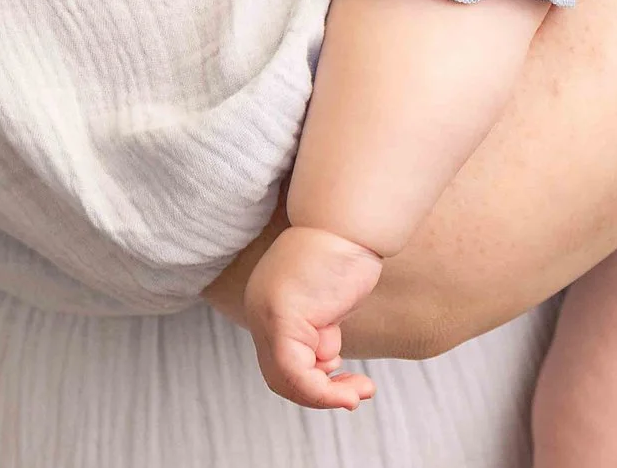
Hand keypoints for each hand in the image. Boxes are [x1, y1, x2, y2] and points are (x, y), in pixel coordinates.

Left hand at [244, 224, 384, 408]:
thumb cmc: (347, 252)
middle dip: (319, 393)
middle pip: (278, 374)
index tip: (347, 380)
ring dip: (324, 396)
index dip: (312, 379)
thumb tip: (324, 359)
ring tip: (358, 395)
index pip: (279, 358)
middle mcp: (258, 308)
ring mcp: (266, 313)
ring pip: (285, 379)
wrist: (350, 220)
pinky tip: (350, 392)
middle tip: (355, 395)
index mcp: (266, 302)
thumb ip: (319, 328)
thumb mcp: (327, 300)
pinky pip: (295, 373)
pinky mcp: (282, 317)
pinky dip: (322, 392)